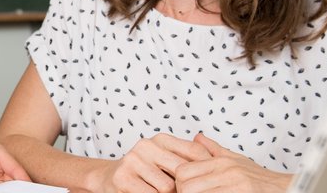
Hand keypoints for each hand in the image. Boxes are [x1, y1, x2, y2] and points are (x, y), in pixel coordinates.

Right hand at [88, 133, 211, 192]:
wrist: (107, 178)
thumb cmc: (144, 172)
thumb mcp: (165, 160)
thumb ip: (187, 158)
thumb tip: (218, 161)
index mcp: (161, 139)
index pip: (194, 153)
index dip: (204, 170)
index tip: (206, 180)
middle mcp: (146, 145)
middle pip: (182, 172)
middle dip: (185, 186)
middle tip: (183, 189)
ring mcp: (133, 161)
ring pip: (167, 187)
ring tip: (160, 192)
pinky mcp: (122, 178)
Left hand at [172, 133, 291, 192]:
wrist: (284, 187)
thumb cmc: (259, 178)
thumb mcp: (236, 160)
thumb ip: (214, 150)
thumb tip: (197, 137)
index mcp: (221, 162)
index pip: (183, 171)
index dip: (180, 183)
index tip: (186, 189)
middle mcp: (226, 171)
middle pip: (185, 185)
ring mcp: (234, 185)